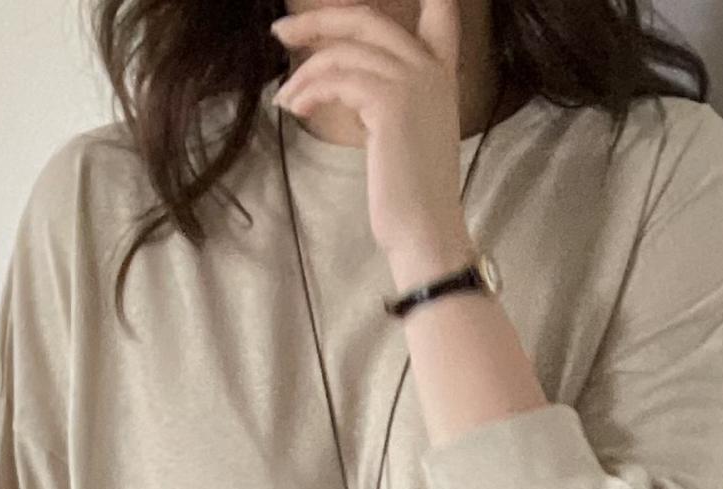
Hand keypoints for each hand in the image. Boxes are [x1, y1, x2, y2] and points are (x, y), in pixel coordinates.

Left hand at [270, 0, 475, 284]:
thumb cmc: (408, 197)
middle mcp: (431, 70)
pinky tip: (295, 109)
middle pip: (367, 19)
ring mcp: (413, 82)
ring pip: (343, 53)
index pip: (441, 14)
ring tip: (285, 99)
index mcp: (441, 75)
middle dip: (318, 22)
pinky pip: (336, 80)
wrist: (425, 233)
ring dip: (304, 74)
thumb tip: (335, 80)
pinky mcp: (391, 103)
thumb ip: (383, 97)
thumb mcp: (401, 134)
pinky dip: (309, 91)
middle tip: (280, 32)